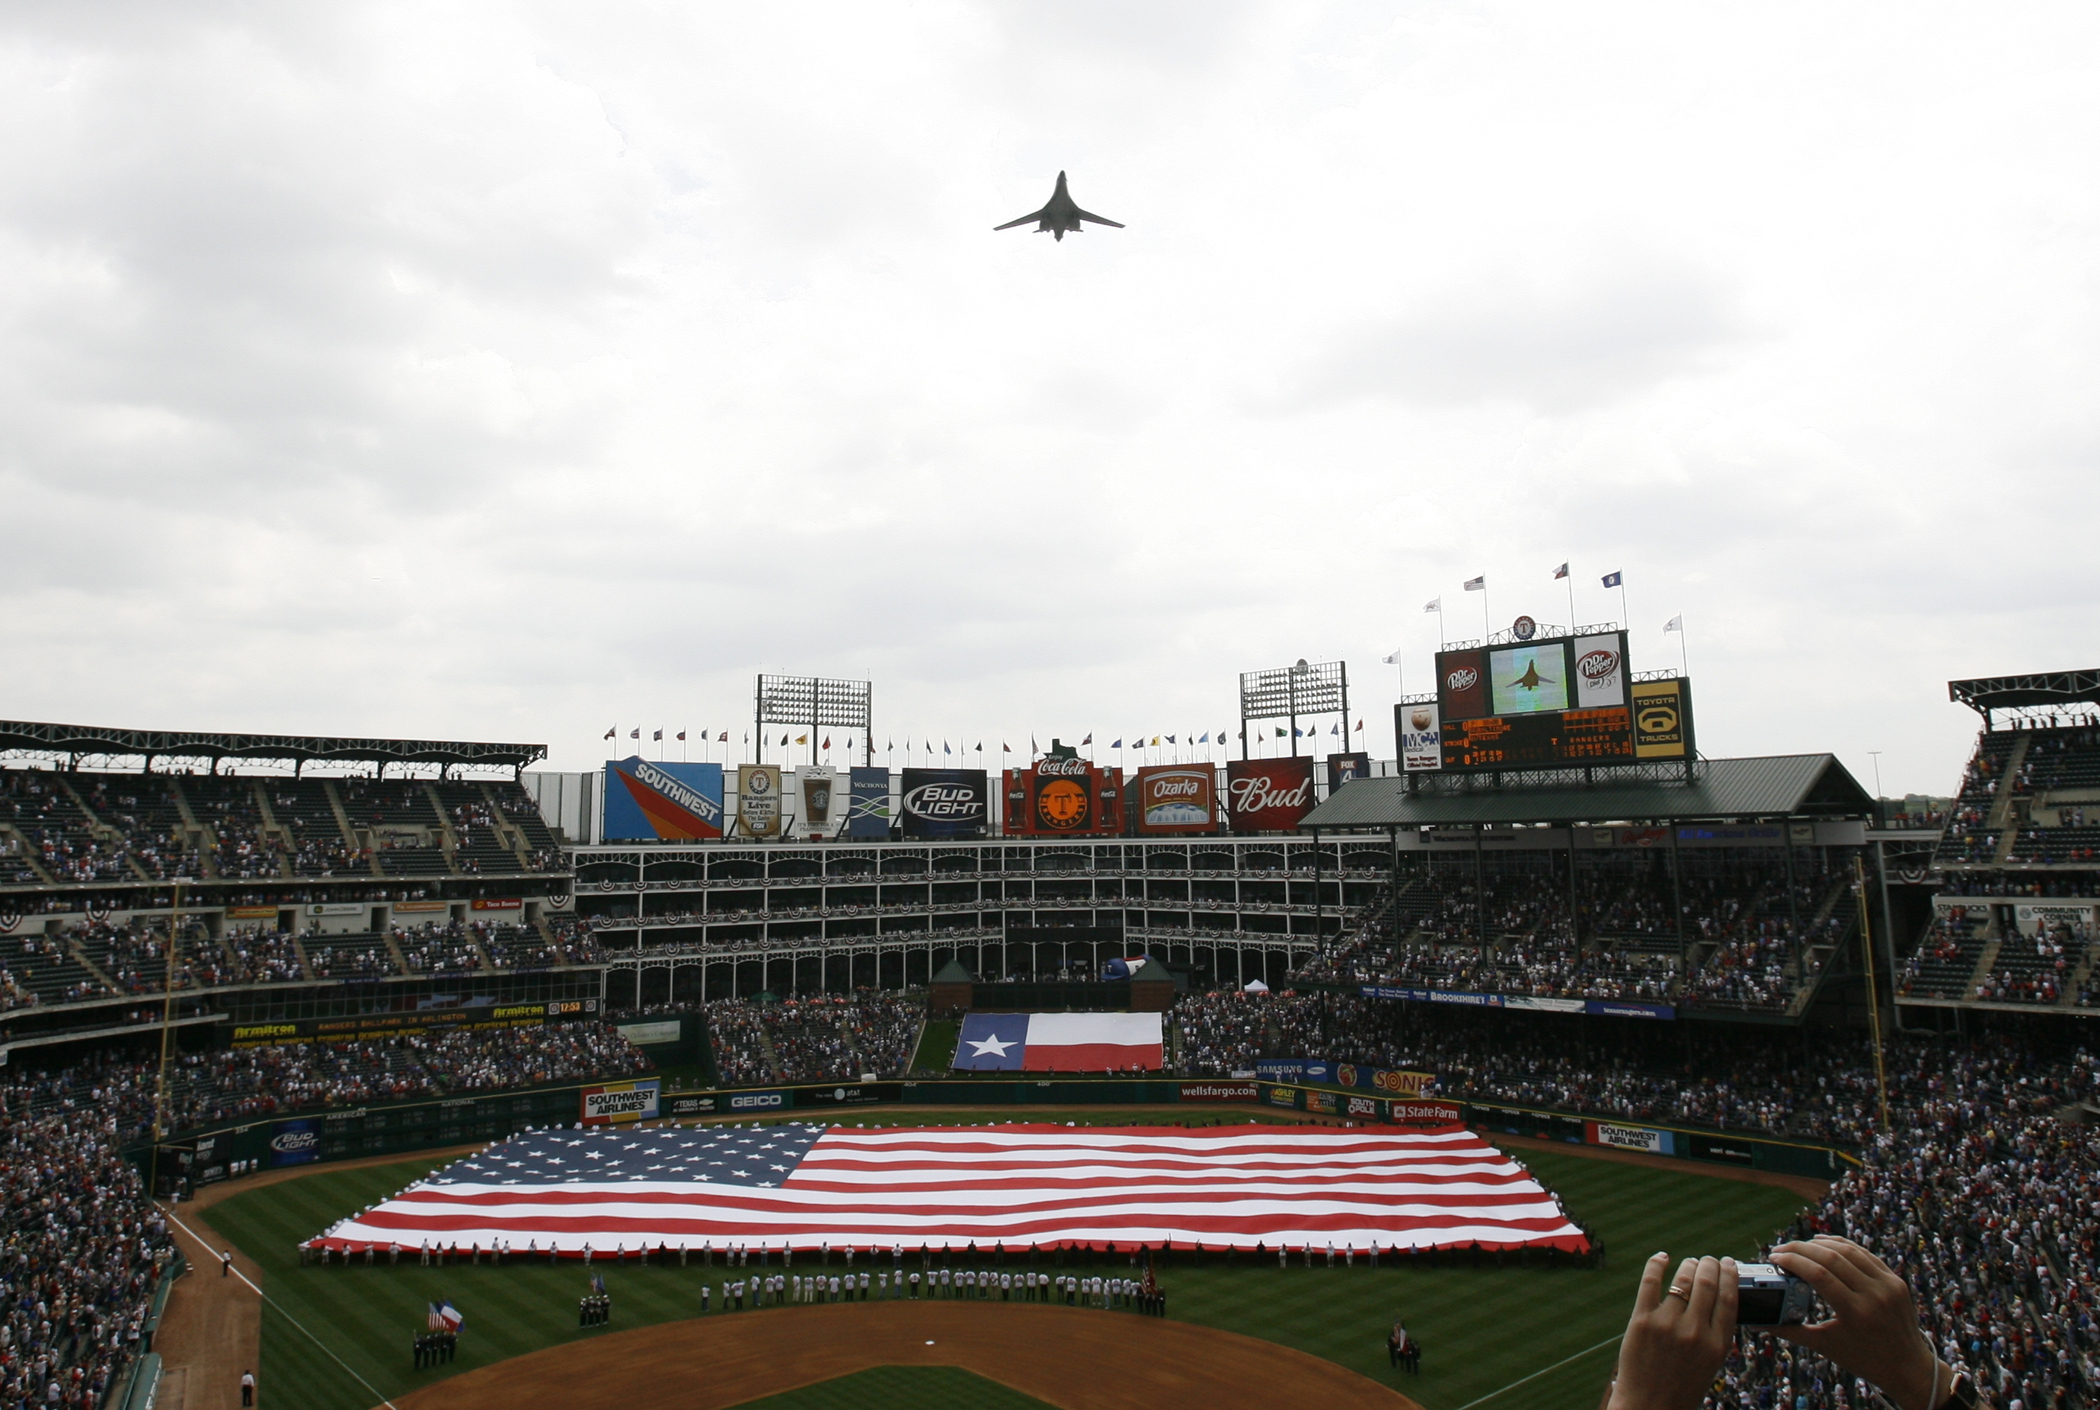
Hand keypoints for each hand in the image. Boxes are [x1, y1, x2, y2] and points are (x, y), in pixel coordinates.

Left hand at [1606, 1252, 1737, 1409]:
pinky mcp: (1641, 1320)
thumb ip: (1715, 1333)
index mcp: (1717, 1345)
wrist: (1649, 1406)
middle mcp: (1695, 1332)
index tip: (1728, 1264)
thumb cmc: (1681, 1386)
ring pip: (1682, 1280)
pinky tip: (1662, 1258)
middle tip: (1708, 1260)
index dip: (1730, 1276)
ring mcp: (1667, 1324)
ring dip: (1688, 1265)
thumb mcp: (1710, 1363)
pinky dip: (1657, 1264)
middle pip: (1707, 1284)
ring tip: (1690, 1262)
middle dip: (1709, 1265)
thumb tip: (1718, 1296)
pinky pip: (1650, 1282)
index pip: (1729, 1299)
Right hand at [1768, 1237, 1949, 1409]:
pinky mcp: (1896, 1281)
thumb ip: (1791, 1331)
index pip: (1819, 1274)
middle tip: (1781, 1249)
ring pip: (1849, 1250)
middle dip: (1801, 1249)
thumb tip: (1758, 1322)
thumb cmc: (1864, 1359)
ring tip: (1799, 1245)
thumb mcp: (1826, 1347)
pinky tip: (1825, 1244)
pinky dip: (1843, 1246)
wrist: (1909, 1368)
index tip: (1775, 1257)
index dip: (1793, 1261)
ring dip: (1820, 1243)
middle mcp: (1875, 1295)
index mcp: (1856, 1313)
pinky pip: (1866, 1255)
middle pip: (1832, 1257)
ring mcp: (1889, 1285)